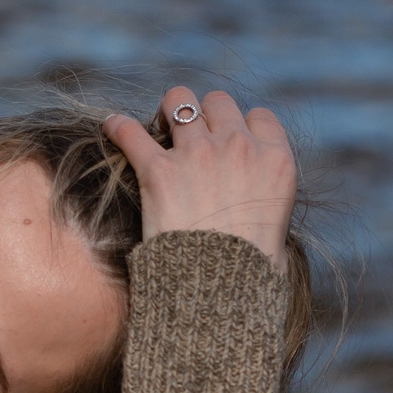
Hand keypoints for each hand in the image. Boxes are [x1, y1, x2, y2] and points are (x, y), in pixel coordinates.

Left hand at [103, 86, 295, 270]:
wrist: (219, 292)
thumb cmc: (251, 276)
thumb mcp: (279, 238)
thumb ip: (268, 215)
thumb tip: (265, 236)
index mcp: (276, 160)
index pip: (260, 117)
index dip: (242, 125)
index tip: (229, 139)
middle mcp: (239, 147)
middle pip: (219, 102)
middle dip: (204, 114)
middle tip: (190, 134)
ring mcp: (198, 154)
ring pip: (179, 101)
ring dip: (168, 112)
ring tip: (158, 126)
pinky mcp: (158, 170)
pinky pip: (131, 131)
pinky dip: (119, 127)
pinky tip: (113, 128)